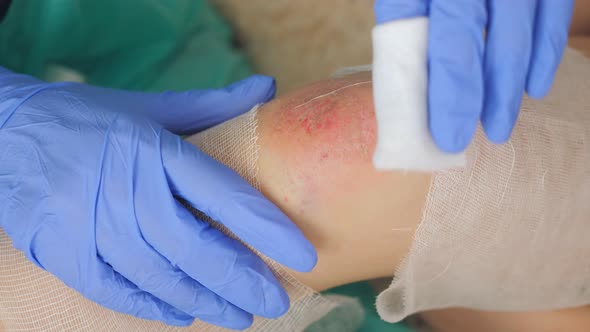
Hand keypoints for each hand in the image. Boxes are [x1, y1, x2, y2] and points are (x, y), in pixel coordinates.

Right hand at [0, 68, 315, 328]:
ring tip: (240, 317)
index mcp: (153, 150)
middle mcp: (124, 188)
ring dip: (205, 302)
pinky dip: (153, 305)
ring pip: (160, 276)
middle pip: (196, 247)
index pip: (224, 194)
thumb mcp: (150, 108)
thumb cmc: (91, 120)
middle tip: (275, 302)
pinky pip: (116, 289)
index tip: (304, 255)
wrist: (10, 131)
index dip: (268, 228)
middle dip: (242, 281)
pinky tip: (182, 314)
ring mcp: (90, 224)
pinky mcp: (64, 251)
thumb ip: (211, 105)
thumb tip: (267, 89)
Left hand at [374, 0, 574, 151]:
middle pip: (461, 34)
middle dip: (462, 94)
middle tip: (456, 139)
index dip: (421, 79)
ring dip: (505, 87)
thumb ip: (408, 15)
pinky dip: (544, 52)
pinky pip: (551, 12)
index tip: (434, 127)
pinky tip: (534, 87)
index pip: (409, 26)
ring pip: (512, 31)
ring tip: (497, 128)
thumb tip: (408, 78)